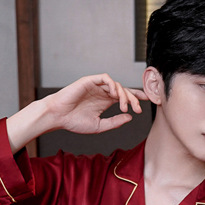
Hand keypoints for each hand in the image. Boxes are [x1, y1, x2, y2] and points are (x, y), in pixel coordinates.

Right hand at [6, 74, 145, 151]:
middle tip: (138, 109)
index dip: (136, 97)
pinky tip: (116, 94)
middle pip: (124, 90)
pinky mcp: (89, 81)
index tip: (147, 102)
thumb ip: (115, 122)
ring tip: (124, 107)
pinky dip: (113, 84)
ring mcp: (96, 86)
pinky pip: (105, 78)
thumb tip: (130, 118)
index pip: (124, 97)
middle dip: (133, 99)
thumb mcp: (99, 126)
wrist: (58, 117)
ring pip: (116, 85)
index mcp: (105, 101)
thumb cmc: (74, 122)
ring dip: (124, 95)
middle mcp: (102, 92)